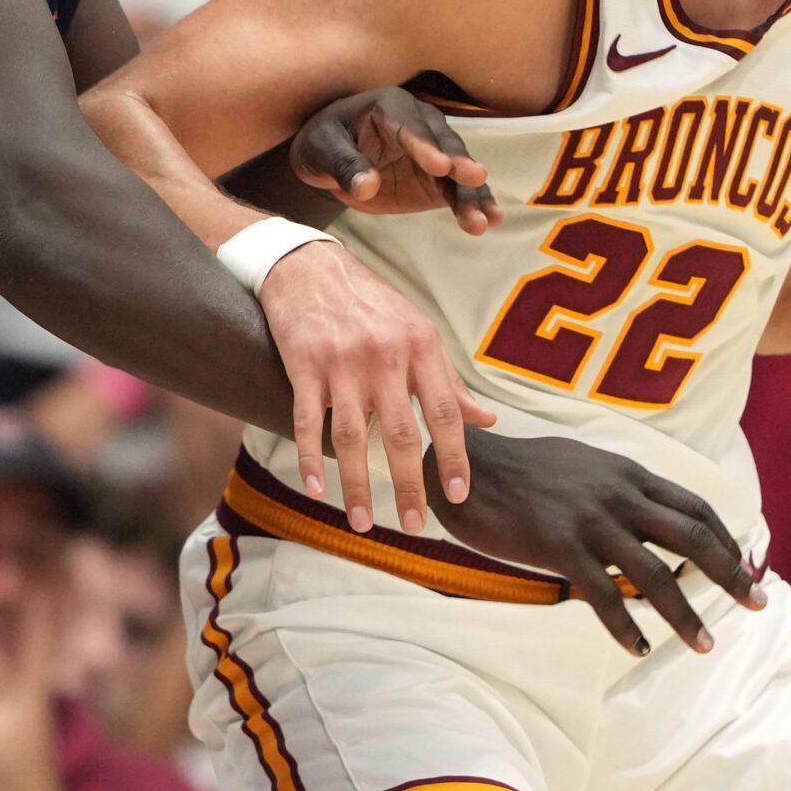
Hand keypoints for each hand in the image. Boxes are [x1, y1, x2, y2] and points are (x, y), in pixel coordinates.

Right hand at [260, 241, 495, 534]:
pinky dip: (310, 459)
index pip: (445, 411)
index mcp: (421, 346)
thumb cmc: (369, 304)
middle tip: (412, 525)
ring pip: (352, 436)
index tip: (457, 495)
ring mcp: (342, 362)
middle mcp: (385, 355)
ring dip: (356, 485)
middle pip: (401, 432)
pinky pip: (309, 421)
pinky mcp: (303, 365)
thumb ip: (449, 381)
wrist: (309, 266)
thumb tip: (487, 419)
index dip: (454, 456)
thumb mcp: (417, 332)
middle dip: (409, 485)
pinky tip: (315, 491)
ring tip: (361, 523)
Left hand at [291, 86, 501, 234]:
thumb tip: (366, 185)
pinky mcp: (439, 178)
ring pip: (458, 170)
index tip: (439, 166)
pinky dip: (475, 203)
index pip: (408, 125)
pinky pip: (459, 190)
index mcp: (389, 106)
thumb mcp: (320, 150)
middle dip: (459, 163)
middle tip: (474, 179)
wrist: (331, 157)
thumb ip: (343, 165)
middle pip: (444, 143)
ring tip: (483, 219)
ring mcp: (434, 150)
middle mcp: (420, 123)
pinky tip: (492, 219)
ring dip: (472, 193)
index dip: (424, 144)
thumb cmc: (323, 143)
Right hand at [432, 428, 762, 657]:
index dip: (726, 537)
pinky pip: (602, 593)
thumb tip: (646, 510)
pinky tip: (639, 648)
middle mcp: (619, 494)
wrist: (468, 466)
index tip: (746, 564)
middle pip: (691, 536)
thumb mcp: (584, 464)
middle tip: (758, 603)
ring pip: (654, 573)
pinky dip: (624, 625)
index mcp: (628, 473)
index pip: (694, 505)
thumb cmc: (524, 468)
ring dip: (684, 612)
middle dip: (730, 572)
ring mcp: (591, 520)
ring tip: (705, 643)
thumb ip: (618, 486)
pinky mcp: (560, 545)